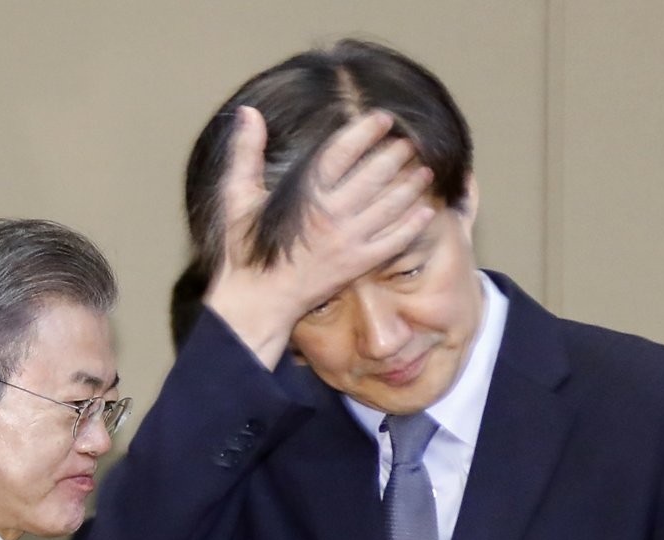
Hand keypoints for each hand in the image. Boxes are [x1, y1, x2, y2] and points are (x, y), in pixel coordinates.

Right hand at [205, 106, 434, 368]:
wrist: (257, 303)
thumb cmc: (244, 249)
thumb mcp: (237, 197)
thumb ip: (245, 153)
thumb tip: (248, 112)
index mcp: (306, 196)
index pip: (342, 152)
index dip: (365, 132)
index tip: (382, 119)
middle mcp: (331, 216)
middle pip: (374, 175)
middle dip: (396, 155)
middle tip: (410, 142)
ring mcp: (348, 242)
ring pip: (389, 206)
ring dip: (410, 185)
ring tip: (424, 170)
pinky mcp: (356, 266)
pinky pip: (393, 242)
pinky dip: (412, 225)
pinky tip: (426, 211)